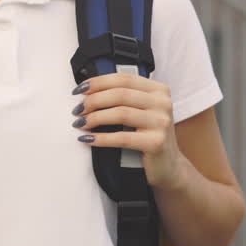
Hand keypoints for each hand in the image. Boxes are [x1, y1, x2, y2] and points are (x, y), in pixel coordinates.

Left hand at [72, 72, 184, 188]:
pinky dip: (102, 138)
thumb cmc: (148, 136)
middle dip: (93, 101)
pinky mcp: (156, 143)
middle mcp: (163, 103)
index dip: (98, 82)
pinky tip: (89, 139)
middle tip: (77, 110)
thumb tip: (88, 91)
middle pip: (120, 94)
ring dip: (95, 118)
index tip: (79, 90)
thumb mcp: (142, 110)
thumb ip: (124, 97)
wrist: (168, 166)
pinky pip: (122, 138)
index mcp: (158, 89)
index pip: (123, 78)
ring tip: (80, 124)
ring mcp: (161, 122)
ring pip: (120, 113)